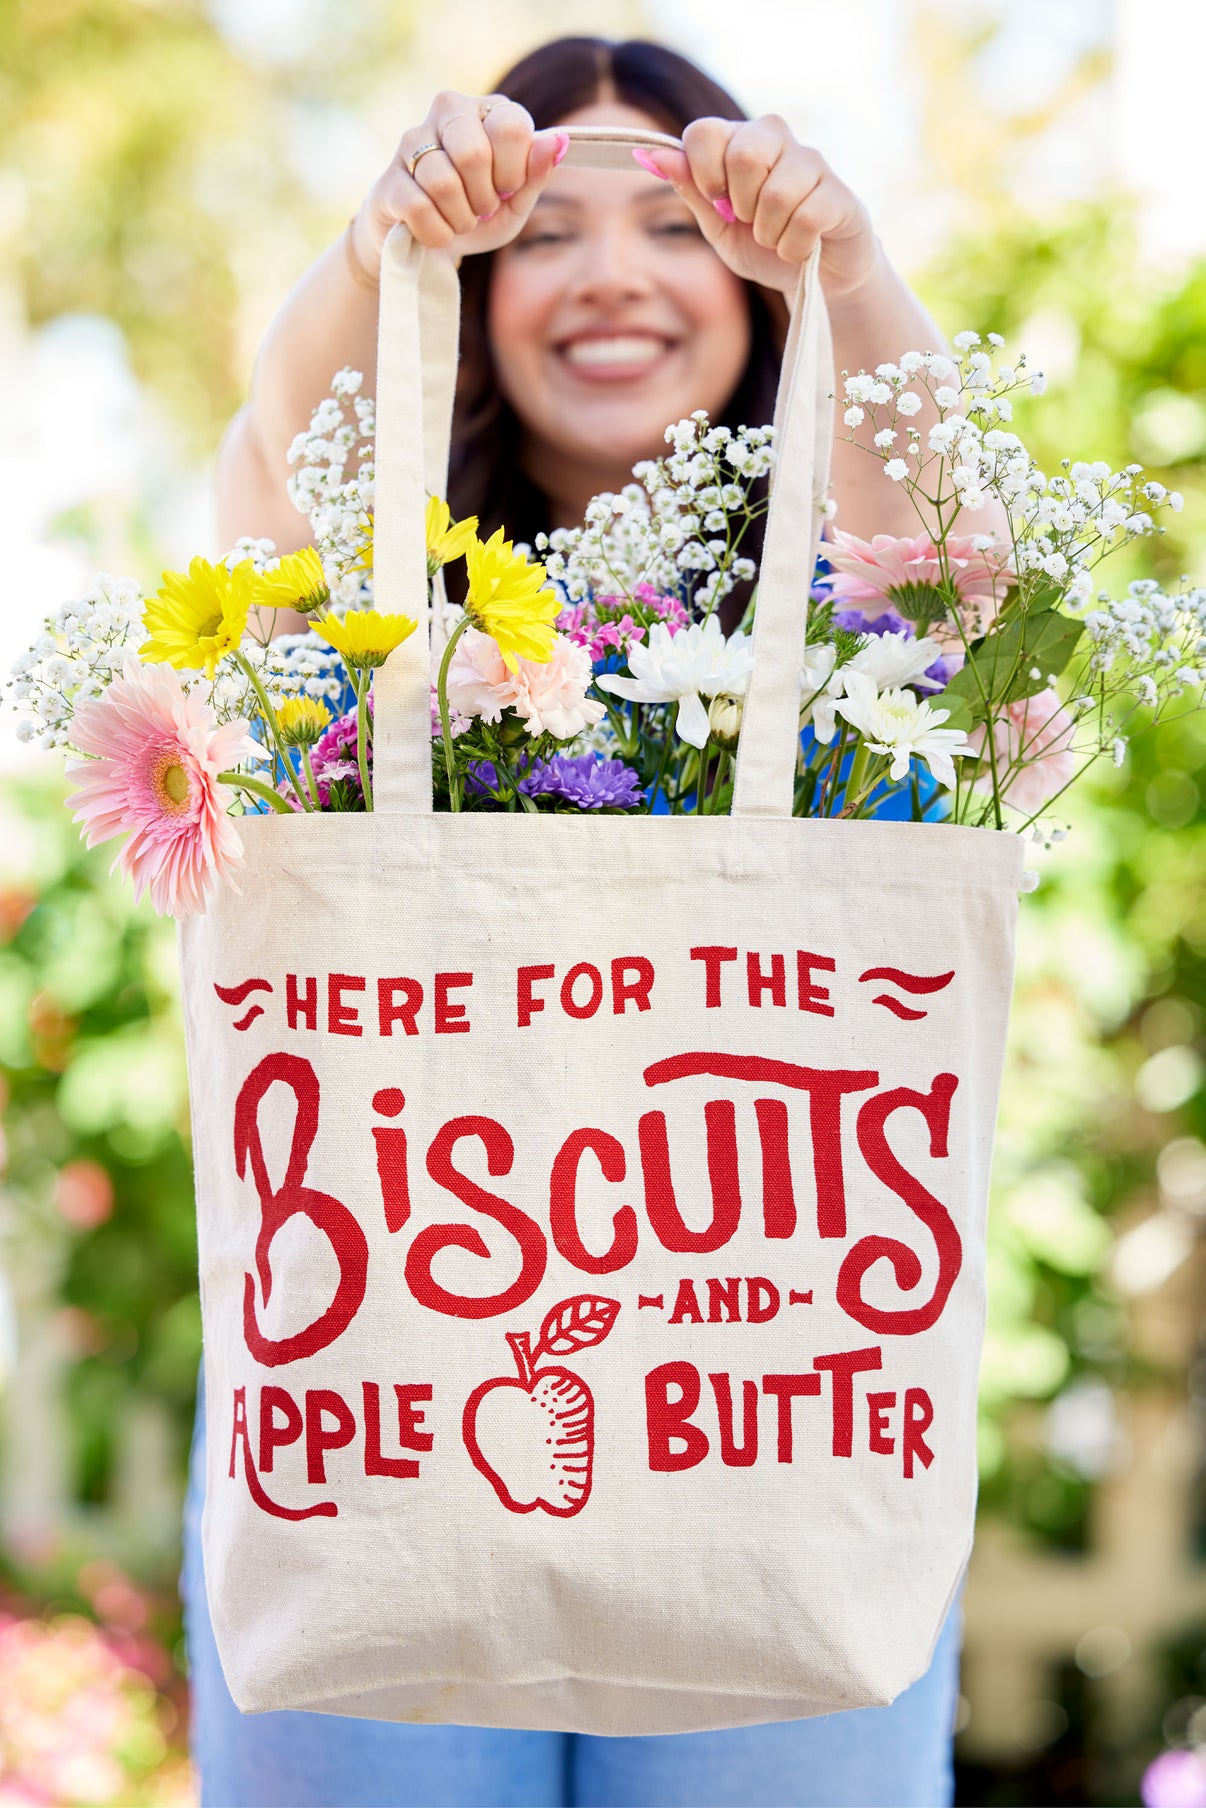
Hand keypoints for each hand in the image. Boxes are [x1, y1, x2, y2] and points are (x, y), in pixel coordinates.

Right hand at [351, 91, 567, 270]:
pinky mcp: (389, 177)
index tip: (507, 189)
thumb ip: (536, 174)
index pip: (511, 127)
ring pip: (442, 182)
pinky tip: (435, 231)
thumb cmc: (477, 215)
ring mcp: (412, 139)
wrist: (429, 243)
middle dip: (483, 197)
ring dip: (459, 218)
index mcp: (488, 110)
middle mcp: (449, 111)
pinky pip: (418, 208)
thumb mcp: (516, 202)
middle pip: (473, 153)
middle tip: (481, 208)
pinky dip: (436, 233)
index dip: (514, 171)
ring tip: (458, 219)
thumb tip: (557, 141)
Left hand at [637, 117, 879, 300]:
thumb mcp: (718, 227)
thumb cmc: (765, 246)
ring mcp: (812, 163)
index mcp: (738, 141)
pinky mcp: (840, 193)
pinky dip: (794, 246)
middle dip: (741, 203)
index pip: (704, 131)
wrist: (816, 277)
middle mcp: (776, 139)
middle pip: (744, 153)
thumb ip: (692, 191)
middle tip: (751, 220)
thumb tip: (653, 155)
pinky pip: (806, 218)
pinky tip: (801, 248)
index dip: (703, 172)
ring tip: (777, 238)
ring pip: (776, 193)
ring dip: (769, 233)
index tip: (716, 199)